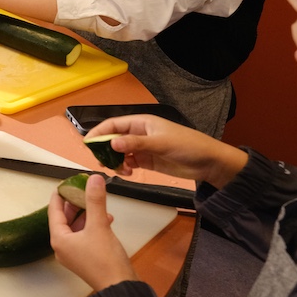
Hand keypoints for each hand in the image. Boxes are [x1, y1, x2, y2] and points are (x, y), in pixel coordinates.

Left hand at [49, 176, 136, 290]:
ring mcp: (74, 254)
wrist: (120, 288)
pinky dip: (93, 225)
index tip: (65, 182)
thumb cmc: (105, 258)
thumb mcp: (100, 225)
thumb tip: (94, 178)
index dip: (60, 195)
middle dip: (75, 203)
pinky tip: (107, 218)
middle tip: (83, 188)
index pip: (54, 211)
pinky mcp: (86, 258)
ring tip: (97, 202)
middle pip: (65, 219)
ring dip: (86, 213)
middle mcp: (62, 247)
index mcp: (59, 239)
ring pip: (76, 227)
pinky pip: (85, 235)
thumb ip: (95, 201)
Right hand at [85, 115, 247, 187]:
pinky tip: (129, 173)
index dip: (99, 132)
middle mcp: (139, 134)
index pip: (113, 124)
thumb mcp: (161, 143)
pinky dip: (125, 168)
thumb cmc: (187, 145)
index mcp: (141, 123)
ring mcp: (142, 148)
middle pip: (113, 139)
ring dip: (115, 161)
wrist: (208, 162)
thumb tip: (112, 143)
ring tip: (121, 170)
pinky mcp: (147, 161)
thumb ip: (136, 143)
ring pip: (119, 152)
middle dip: (105, 150)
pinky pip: (128, 163)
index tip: (88, 144)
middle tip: (103, 162)